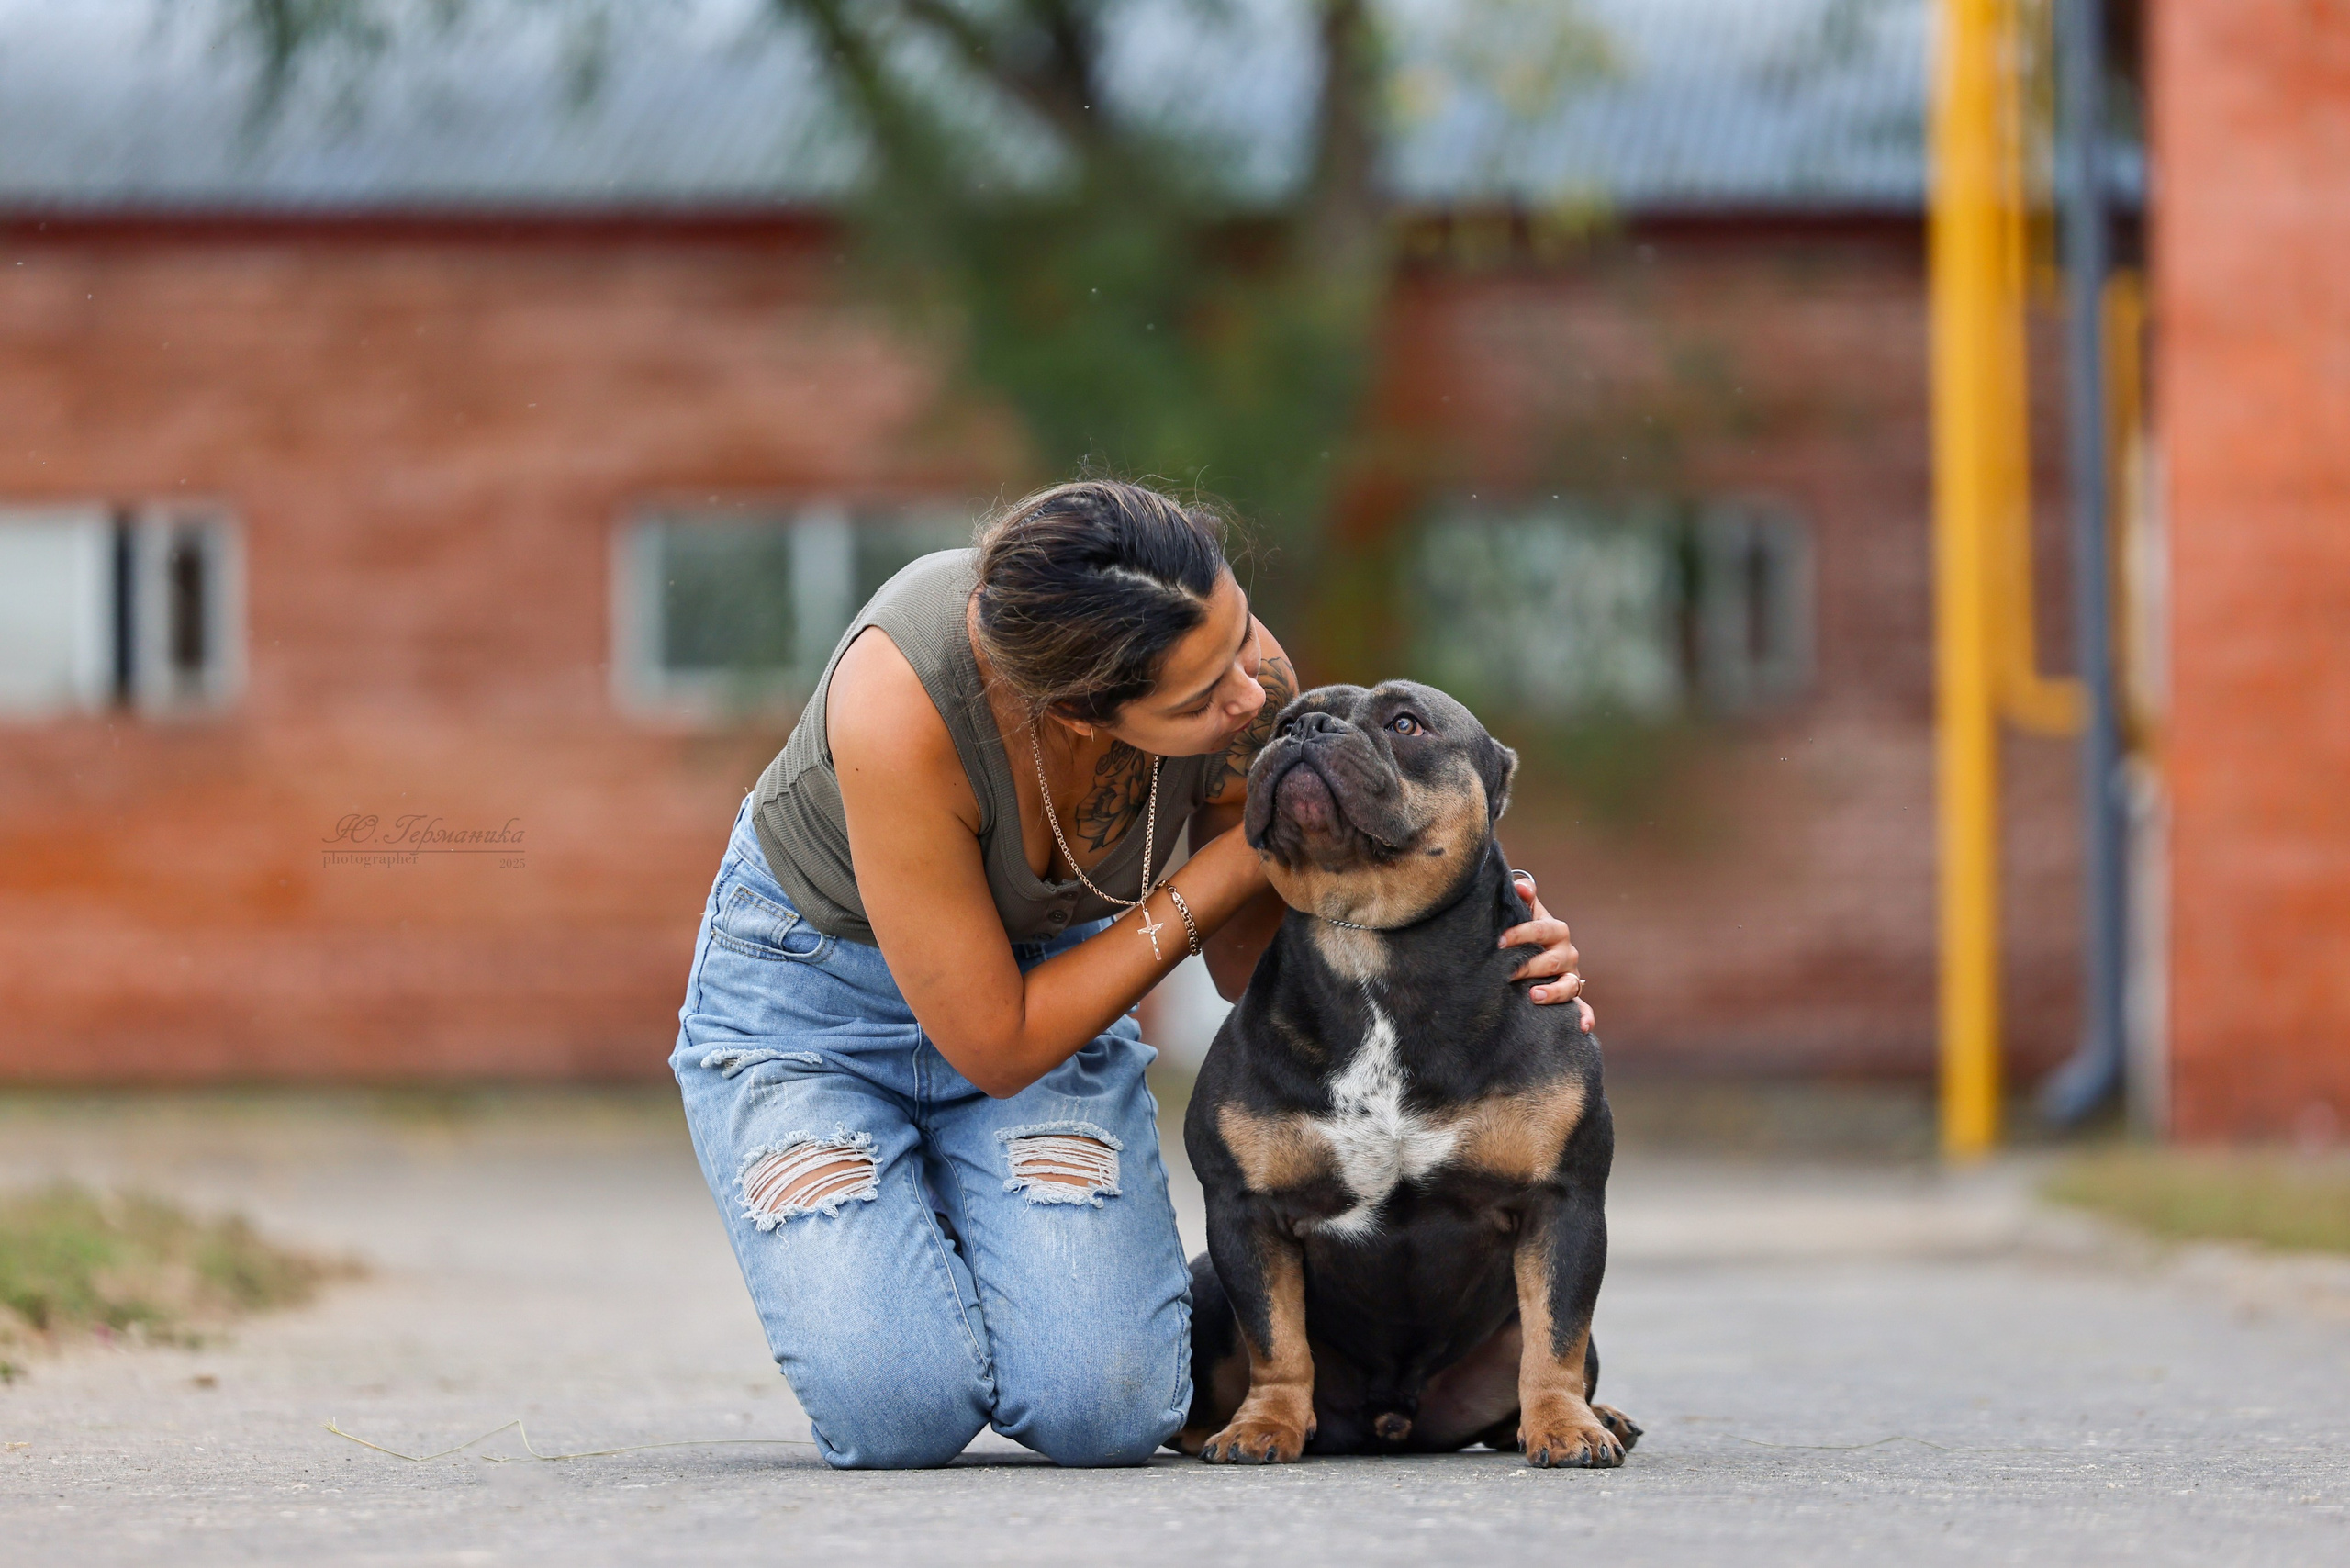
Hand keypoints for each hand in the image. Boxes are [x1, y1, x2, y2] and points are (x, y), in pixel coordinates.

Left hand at [1500, 871, 1594, 1028]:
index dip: (1521, 934)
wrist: (1538, 948)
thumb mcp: (1525, 912)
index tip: (1499, 942)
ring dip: (1554, 992)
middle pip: (1554, 960)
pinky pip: (1583, 1008)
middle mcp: (1567, 953)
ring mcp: (1571, 975)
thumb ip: (1524, 897)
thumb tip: (1522, 885)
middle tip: (1509, 974)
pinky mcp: (1573, 996)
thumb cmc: (1527, 930)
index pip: (1542, 930)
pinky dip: (1585, 1017)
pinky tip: (1582, 1028)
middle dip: (1531, 967)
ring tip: (1534, 996)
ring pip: (1570, 985)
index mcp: (1556, 931)